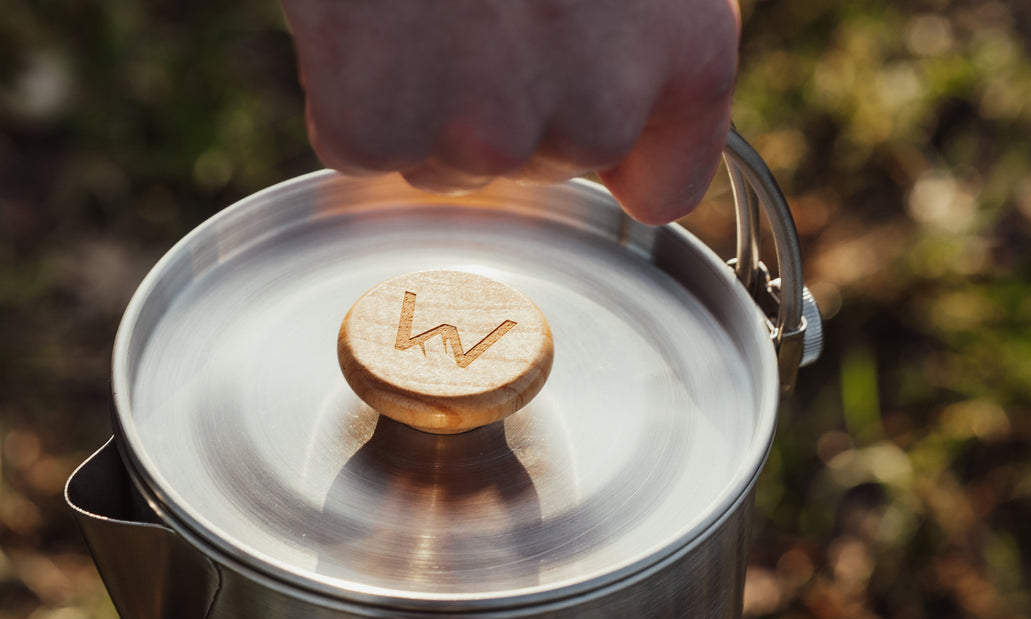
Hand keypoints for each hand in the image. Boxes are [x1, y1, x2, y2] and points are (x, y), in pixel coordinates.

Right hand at [281, 0, 739, 223]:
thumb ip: (640, 32)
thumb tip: (623, 102)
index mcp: (682, 54)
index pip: (662, 187)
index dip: (614, 155)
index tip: (575, 118)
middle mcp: (595, 114)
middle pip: (538, 166)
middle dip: (503, 107)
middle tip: (474, 3)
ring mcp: (485, 137)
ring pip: (446, 166)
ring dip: (423, 103)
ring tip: (419, 2)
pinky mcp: (381, 132)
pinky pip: (362, 145)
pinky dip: (348, 94)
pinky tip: (367, 18)